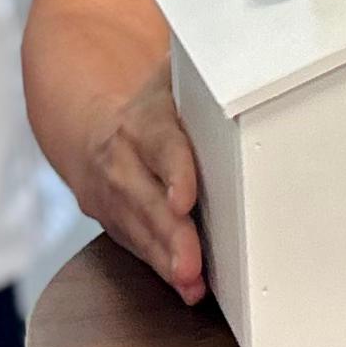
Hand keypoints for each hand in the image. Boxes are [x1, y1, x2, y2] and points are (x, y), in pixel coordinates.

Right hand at [80, 63, 205, 304]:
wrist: (91, 130)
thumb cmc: (153, 108)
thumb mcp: (171, 80)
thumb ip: (204, 76)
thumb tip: (253, 59)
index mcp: (145, 122)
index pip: (161, 146)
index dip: (174, 172)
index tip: (184, 199)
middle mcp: (124, 160)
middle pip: (147, 201)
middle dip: (172, 235)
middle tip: (192, 264)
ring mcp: (115, 196)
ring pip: (140, 230)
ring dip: (167, 259)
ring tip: (191, 282)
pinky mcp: (115, 224)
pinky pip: (138, 248)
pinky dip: (161, 269)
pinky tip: (185, 287)